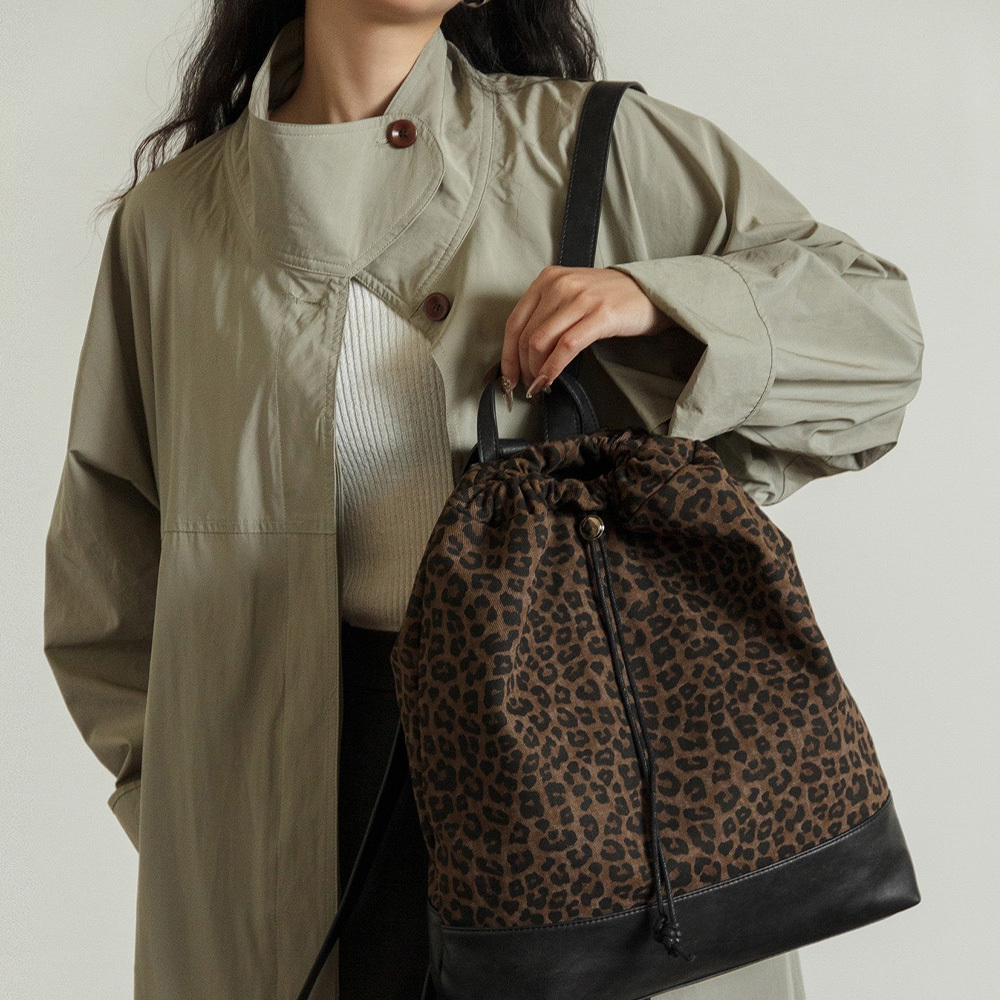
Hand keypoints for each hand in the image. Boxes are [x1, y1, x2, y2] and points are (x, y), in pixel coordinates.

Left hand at [500, 265, 668, 405]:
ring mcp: (580, 299)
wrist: (649, 291)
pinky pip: (566, 347)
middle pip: (525, 336)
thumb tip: (523, 352)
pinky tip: (551, 379)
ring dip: (536, 370)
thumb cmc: (609, 298)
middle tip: (527, 385)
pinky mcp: (599, 315)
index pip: (514, 322)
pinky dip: (553, 368)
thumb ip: (547, 315)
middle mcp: (560, 285)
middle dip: (522, 367)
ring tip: (540, 385)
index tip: (507, 376)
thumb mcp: (571, 295)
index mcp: (548, 279)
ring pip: (540, 342)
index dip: (506, 355)